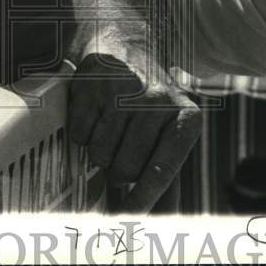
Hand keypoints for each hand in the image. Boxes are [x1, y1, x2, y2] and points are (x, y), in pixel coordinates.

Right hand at [67, 49, 200, 212]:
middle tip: (123, 148)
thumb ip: (167, 174)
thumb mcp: (170, 129)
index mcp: (185, 117)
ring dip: (101, 151)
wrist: (125, 45)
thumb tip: (161, 220)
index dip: (145, 197)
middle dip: (119, 170)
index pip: (163, 169)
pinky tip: (97, 114)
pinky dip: (84, 133)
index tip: (131, 218)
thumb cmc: (149, 99)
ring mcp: (123, 91)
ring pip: (100, 155)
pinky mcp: (93, 84)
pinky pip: (80, 135)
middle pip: (126, 169)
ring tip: (112, 127)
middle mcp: (158, 101)